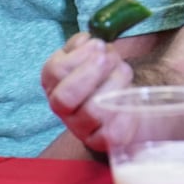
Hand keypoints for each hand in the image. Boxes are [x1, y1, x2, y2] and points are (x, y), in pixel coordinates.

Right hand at [42, 32, 132, 153]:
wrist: (123, 103)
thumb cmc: (103, 73)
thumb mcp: (88, 54)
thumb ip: (83, 45)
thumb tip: (86, 41)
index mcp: (53, 83)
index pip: (55, 72)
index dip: (79, 56)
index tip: (98, 44)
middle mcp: (61, 109)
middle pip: (66, 97)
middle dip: (93, 71)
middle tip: (111, 57)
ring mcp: (80, 128)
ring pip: (93, 111)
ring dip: (114, 84)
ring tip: (124, 71)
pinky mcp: (102, 142)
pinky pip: (112, 131)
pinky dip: (125, 109)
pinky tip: (130, 94)